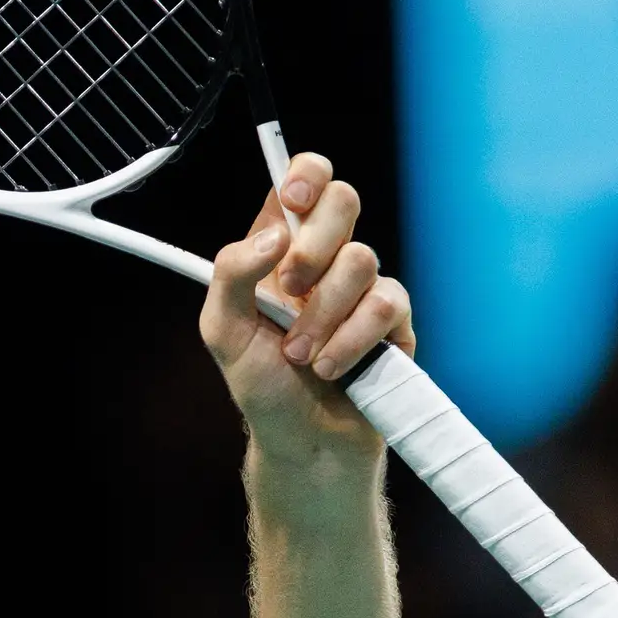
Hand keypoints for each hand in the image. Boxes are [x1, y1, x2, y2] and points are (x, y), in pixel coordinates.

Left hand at [199, 153, 414, 469]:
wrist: (304, 441)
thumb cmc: (262, 386)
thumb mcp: (223, 330)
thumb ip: (231, 273)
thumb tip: (274, 235)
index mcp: (281, 246)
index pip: (303, 179)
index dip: (305, 176)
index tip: (294, 203)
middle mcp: (324, 258)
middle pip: (344, 200)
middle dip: (313, 247)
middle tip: (288, 290)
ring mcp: (362, 287)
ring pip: (361, 260)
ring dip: (323, 315)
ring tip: (302, 356)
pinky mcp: (394, 319)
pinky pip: (384, 304)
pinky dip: (350, 341)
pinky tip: (332, 367)